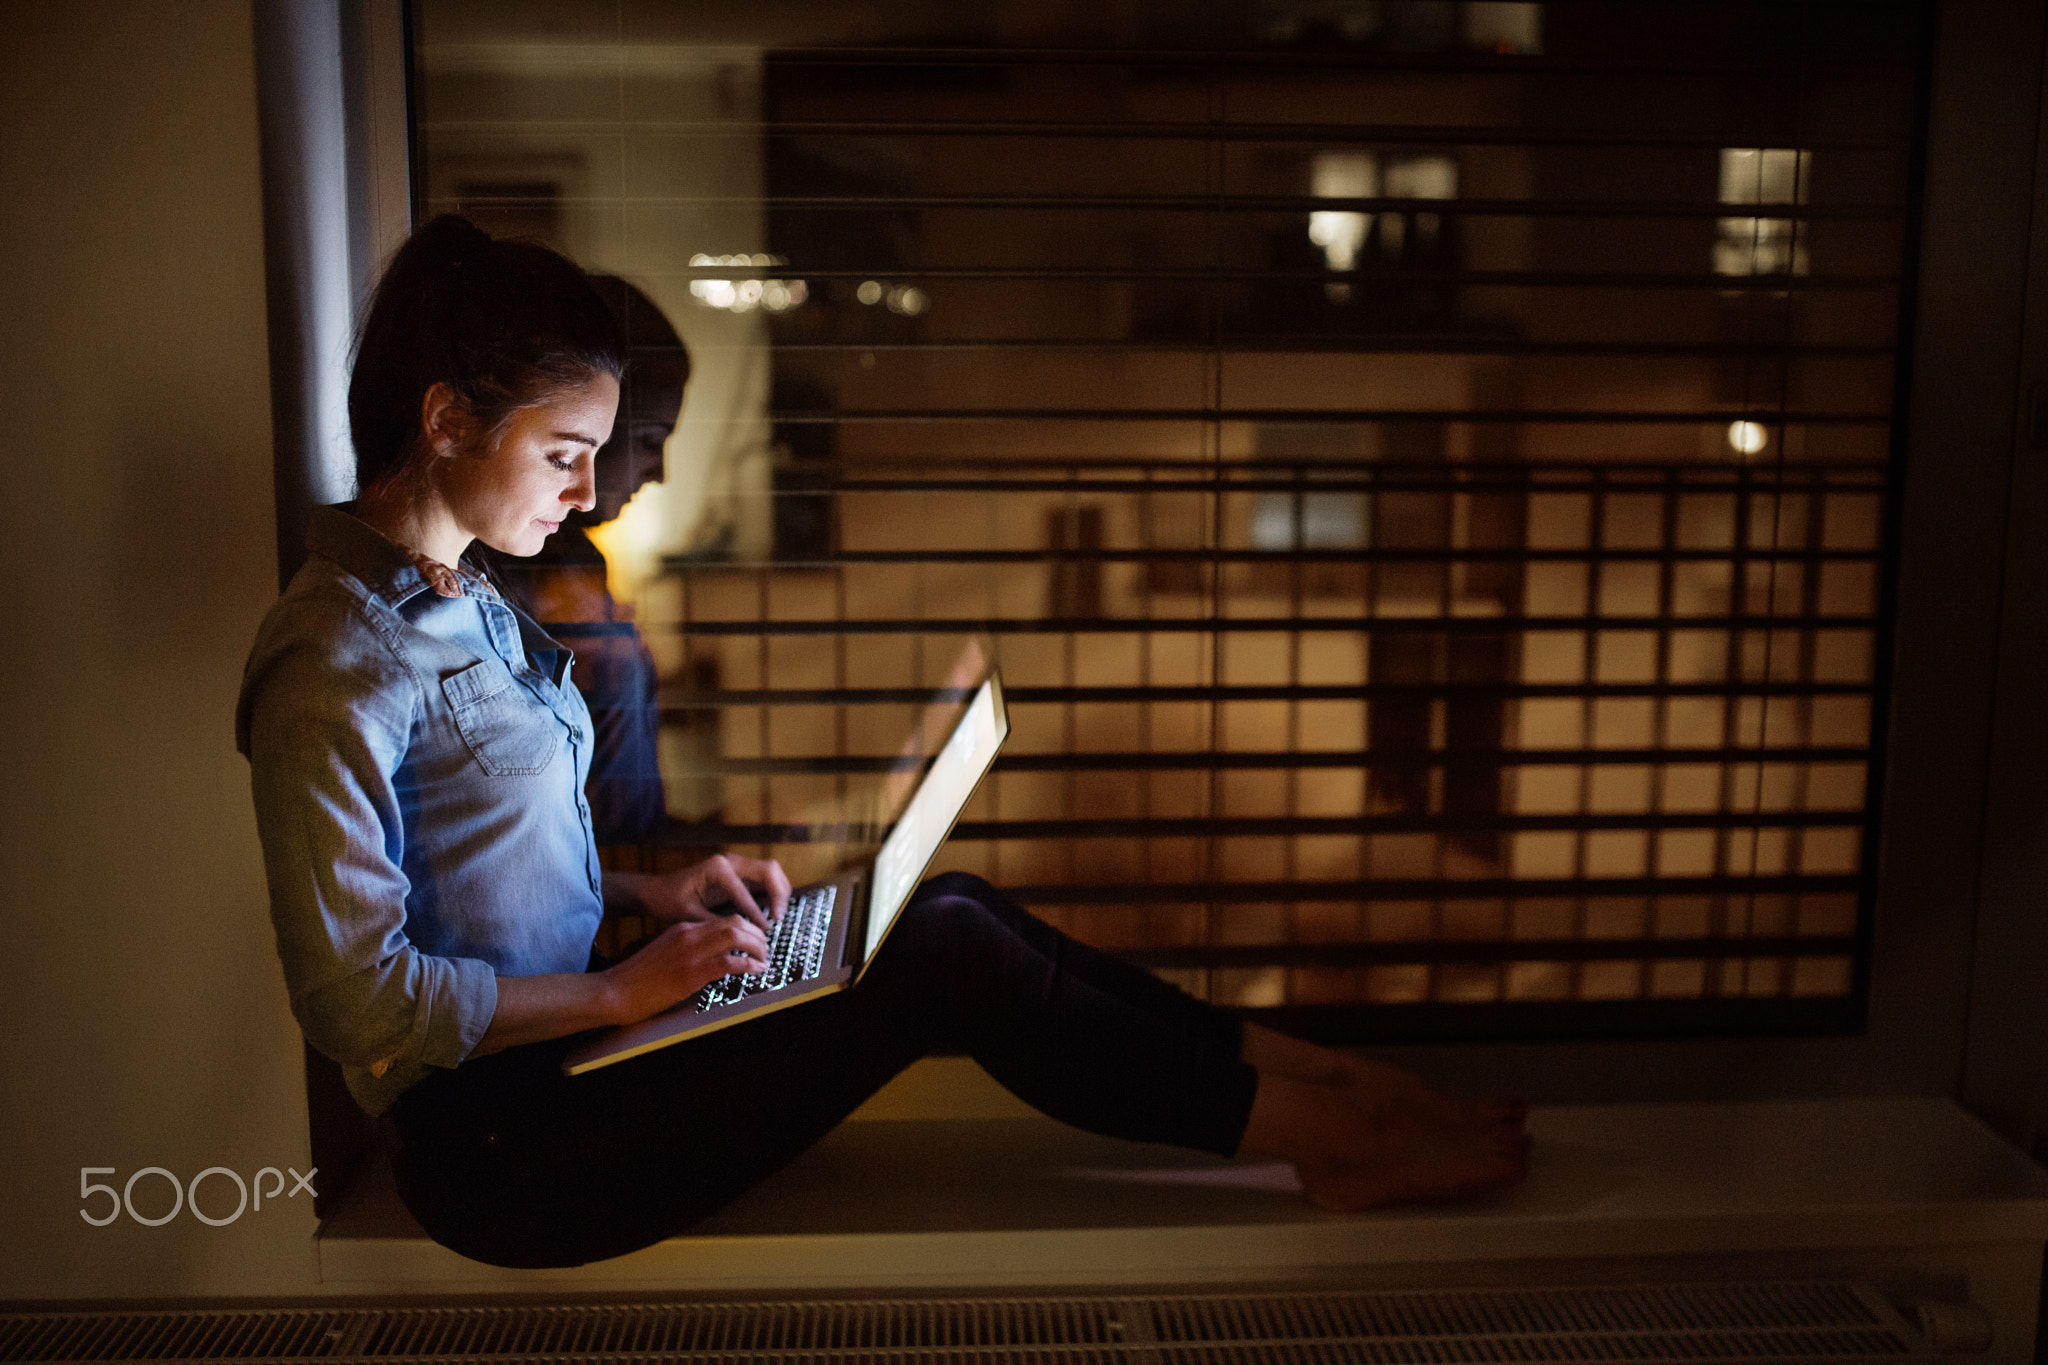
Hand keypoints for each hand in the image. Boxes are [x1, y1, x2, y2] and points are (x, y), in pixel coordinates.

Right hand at [603, 913, 769, 1023]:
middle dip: (757, 933)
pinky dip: (748, 964)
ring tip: (764, 958)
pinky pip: (729, 962)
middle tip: (766, 947)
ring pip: (735, 936)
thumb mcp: (665, 953)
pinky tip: (756, 969)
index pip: (723, 919)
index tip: (755, 939)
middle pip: (734, 922)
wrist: (615, 991)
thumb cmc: (638, 978)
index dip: (745, 927)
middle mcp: (688, 935)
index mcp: (682, 928)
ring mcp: (690, 953)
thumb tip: (713, 957)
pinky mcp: (691, 973)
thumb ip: (687, 949)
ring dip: (757, 946)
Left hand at [632, 853, 790, 930]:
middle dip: (778, 895)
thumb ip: (715, 923)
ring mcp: (735, 863)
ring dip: (779, 890)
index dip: (757, 913)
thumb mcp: (690, 915)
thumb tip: (739, 936)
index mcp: (717, 869)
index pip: (745, 892)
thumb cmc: (670, 902)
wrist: (658, 891)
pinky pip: (764, 875)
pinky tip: (773, 908)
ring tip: (778, 914)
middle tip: (777, 918)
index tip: (764, 931)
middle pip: (768, 870)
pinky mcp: (738, 870)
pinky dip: (774, 889)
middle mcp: (729, 861)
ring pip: (771, 870)